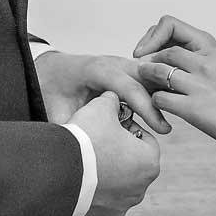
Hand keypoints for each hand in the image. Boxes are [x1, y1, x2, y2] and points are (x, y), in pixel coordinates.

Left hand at [33, 50, 169, 135]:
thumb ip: (72, 128)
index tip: (160, 129)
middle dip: (159, 102)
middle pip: (145, 78)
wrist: (49, 71)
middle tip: (166, 131)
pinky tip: (162, 115)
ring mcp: (122, 65)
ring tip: (166, 126)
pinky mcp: (127, 71)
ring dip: (160, 98)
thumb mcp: (56, 111)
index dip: (146, 107)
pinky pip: (147, 80)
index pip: (128, 85)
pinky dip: (155, 95)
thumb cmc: (52, 90)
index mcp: (97, 69)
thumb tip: (85, 151)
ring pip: (150, 78)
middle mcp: (113, 63)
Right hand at [70, 90, 161, 215]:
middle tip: (95, 140)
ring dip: (104, 173)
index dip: (127, 128)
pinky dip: (90, 192)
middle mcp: (140, 189)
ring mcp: (120, 207)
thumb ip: (111, 100)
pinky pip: (98, 202)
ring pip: (115, 185)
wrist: (57, 173)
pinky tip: (76, 179)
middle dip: (116, 152)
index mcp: (149, 162)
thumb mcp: (101, 107)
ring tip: (83, 160)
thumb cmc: (85, 138)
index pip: (145, 139)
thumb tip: (112, 98)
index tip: (111, 124)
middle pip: (131, 163)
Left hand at [133, 13, 215, 159]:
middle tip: (142, 69)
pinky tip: (155, 109)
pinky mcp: (194, 108)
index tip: (154, 50)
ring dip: (147, 77)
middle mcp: (209, 63)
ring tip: (142, 84)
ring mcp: (200, 85)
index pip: (179, 31)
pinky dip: (153, 103)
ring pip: (158, 71)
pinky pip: (160, 99)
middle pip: (166, 52)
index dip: (160, 38)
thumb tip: (199, 71)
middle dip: (150, 59)